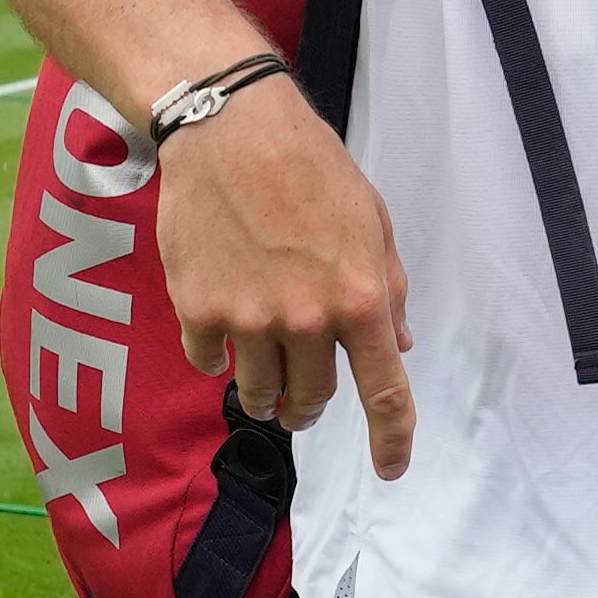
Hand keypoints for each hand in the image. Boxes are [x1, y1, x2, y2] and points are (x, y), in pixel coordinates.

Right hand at [154, 84, 414, 475]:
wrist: (229, 128)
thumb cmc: (310, 165)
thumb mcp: (371, 220)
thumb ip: (388, 287)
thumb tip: (397, 344)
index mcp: (360, 299)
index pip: (384, 393)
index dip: (392, 441)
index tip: (390, 470)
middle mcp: (307, 319)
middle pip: (312, 400)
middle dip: (308, 404)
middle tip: (302, 393)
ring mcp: (249, 319)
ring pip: (258, 395)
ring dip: (264, 393)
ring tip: (260, 368)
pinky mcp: (199, 310)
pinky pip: (209, 362)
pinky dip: (216, 356)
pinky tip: (219, 325)